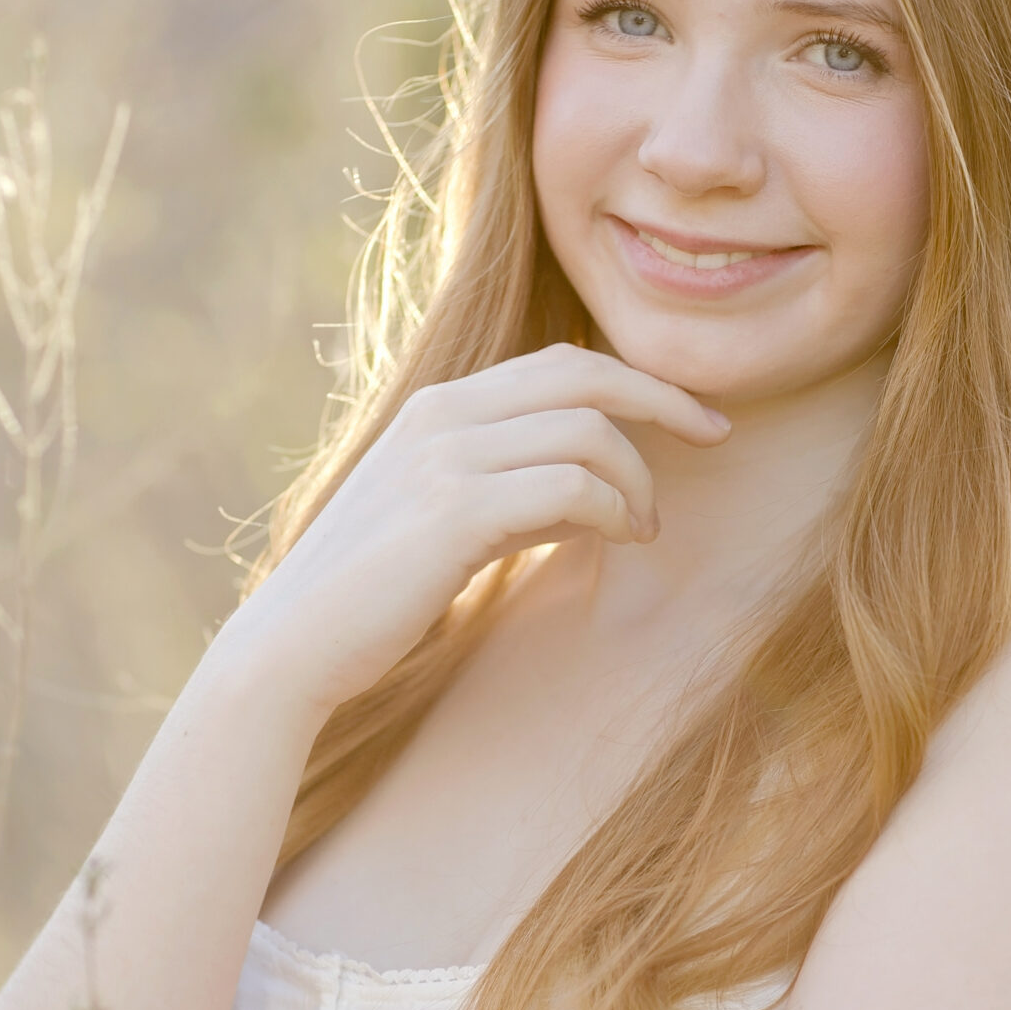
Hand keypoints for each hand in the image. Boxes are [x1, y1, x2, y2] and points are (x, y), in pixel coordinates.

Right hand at [221, 344, 729, 720]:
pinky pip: (571, 485)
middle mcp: (443, 417)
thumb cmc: (375, 594)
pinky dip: (614, 508)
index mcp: (441, 409)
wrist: (293, 647)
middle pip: (585, 375)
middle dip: (665, 401)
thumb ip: (518, 492)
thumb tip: (601, 492)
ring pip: (587, 432)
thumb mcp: (452, 523)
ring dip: (637, 480)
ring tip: (643, 528)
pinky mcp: (453, 513)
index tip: (695, 418)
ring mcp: (445, 460)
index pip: (563, 362)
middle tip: (716, 436)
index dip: (640, 382)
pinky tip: (622, 538)